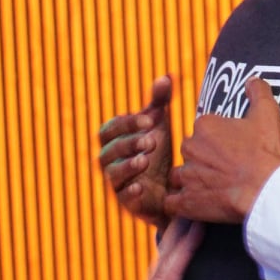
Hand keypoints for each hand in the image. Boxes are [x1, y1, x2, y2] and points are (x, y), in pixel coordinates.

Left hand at [76, 217, 207, 279]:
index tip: (199, 222)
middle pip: (165, 262)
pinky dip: (173, 261)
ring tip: (192, 216)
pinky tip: (179, 254)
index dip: (184, 250)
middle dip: (181, 231)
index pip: (169, 278)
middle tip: (195, 199)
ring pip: (164, 268)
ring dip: (177, 241)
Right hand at [97, 76, 174, 227]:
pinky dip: (129, 193)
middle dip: (128, 144)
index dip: (127, 123)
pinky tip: (141, 187)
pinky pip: (122, 199)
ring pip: (113, 174)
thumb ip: (159, 102)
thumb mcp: (159, 125)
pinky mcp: (127, 203)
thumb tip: (167, 76)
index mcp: (114, 140)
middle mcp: (110, 161)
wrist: (170, 186)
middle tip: (151, 140)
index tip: (150, 119)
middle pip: (108, 151)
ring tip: (146, 160)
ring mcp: (117, 183)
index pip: (111, 128)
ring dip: (128, 166)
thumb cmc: (158, 150)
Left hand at [165, 75, 279, 223]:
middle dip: (203, 159)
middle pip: (191, 151)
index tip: (233, 150)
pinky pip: (172, 203)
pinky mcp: (186, 202)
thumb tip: (251, 79)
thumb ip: (258, 92)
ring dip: (192, 182)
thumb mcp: (268, 114)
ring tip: (213, 190)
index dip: (218, 140)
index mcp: (205, 126)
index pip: (204, 130)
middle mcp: (190, 147)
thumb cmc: (266, 153)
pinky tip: (195, 205)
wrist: (265, 189)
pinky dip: (180, 204)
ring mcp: (186, 176)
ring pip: (181, 176)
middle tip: (225, 170)